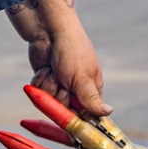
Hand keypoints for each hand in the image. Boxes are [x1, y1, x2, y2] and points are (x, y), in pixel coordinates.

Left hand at [6, 0, 111, 116]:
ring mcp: (59, 84)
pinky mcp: (45, 80)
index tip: (70, 113)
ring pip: (49, 103)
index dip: (77, 116)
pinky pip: (38, 93)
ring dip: (48, 86)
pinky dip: (40, 81)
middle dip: (60, 98)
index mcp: (91, 89)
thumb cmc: (72, 52)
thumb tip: (109, 112)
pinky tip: (46, 68)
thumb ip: (92, 99)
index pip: (86, 114)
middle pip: (65, 111)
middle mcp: (75, 89)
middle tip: (63, 84)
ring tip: (53, 71)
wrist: (49, 32)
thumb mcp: (83, 79)